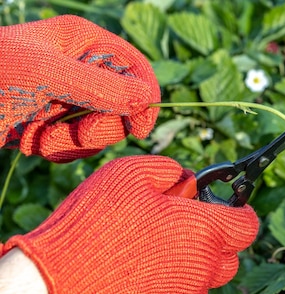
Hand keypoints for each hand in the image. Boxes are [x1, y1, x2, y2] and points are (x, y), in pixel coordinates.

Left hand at [0, 15, 159, 161]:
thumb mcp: (46, 76)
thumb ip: (102, 86)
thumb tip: (147, 98)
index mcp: (85, 43)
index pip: (137, 69)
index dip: (145, 98)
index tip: (138, 129)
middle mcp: (82, 70)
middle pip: (125, 107)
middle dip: (100, 126)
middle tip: (77, 132)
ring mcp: (69, 100)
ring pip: (102, 132)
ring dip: (72, 143)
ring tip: (39, 135)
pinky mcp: (55, 126)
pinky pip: (78, 148)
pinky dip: (57, 151)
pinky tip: (30, 142)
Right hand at [3, 155, 258, 293]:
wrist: (56, 286)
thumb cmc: (94, 225)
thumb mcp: (130, 175)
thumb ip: (169, 171)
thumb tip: (186, 178)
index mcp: (204, 232)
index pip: (247, 226)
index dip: (239, 214)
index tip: (227, 209)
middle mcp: (202, 270)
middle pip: (230, 258)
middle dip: (216, 242)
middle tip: (183, 227)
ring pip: (204, 283)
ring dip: (192, 267)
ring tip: (154, 251)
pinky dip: (166, 288)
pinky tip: (134, 275)